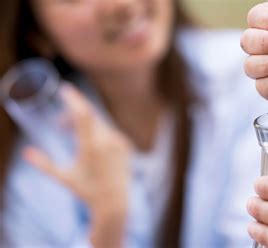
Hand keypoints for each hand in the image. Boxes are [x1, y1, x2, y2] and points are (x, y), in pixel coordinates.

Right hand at [24, 85, 130, 247]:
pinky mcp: (126, 144)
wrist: (114, 202)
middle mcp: (108, 142)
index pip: (82, 115)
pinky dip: (97, 131)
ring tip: (70, 136)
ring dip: (83, 124)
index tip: (65, 88)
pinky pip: (109, 131)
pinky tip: (89, 144)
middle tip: (59, 124)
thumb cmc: (86, 190)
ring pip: (98, 123)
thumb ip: (44, 165)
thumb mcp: (64, 178)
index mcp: (91, 147)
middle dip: (72, 115)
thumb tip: (26, 152)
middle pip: (89, 116)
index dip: (73, 99)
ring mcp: (119, 142)